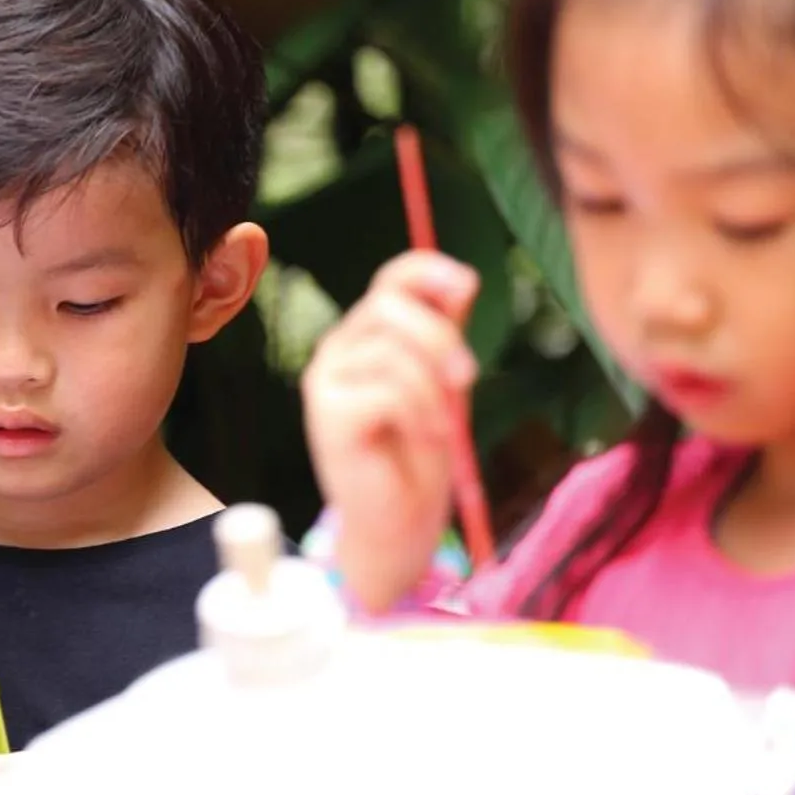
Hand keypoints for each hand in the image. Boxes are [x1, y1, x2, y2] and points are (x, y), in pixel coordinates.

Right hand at [302, 251, 479, 612]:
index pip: (390, 280)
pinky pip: (388, 392)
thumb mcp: (441, 383)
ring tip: (439, 427)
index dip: (426, 271)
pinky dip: (419, 416)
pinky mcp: (329, 415)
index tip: (467, 285)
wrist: (399, 523)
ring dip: (432, 393)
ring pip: (392, 353)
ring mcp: (326, 381)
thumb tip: (464, 281)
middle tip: (467, 379)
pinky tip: (423, 439)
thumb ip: (444, 334)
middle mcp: (338, 350)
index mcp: (365, 336)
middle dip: (438, 338)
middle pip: (388, 307)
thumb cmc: (419, 455)